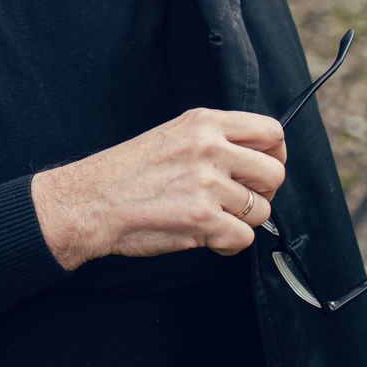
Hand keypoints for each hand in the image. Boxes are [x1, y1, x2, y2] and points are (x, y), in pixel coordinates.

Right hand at [31, 108, 286, 270]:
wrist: (90, 200)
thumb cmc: (127, 171)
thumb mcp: (172, 135)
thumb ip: (214, 140)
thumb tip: (256, 159)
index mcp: (203, 123)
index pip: (271, 131)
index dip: (275, 154)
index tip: (262, 169)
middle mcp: (209, 148)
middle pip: (274, 172)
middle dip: (262, 192)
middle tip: (238, 200)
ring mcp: (207, 183)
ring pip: (261, 210)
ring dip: (241, 221)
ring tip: (212, 218)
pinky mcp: (202, 219)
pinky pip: (244, 238)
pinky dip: (228, 244)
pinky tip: (206, 237)